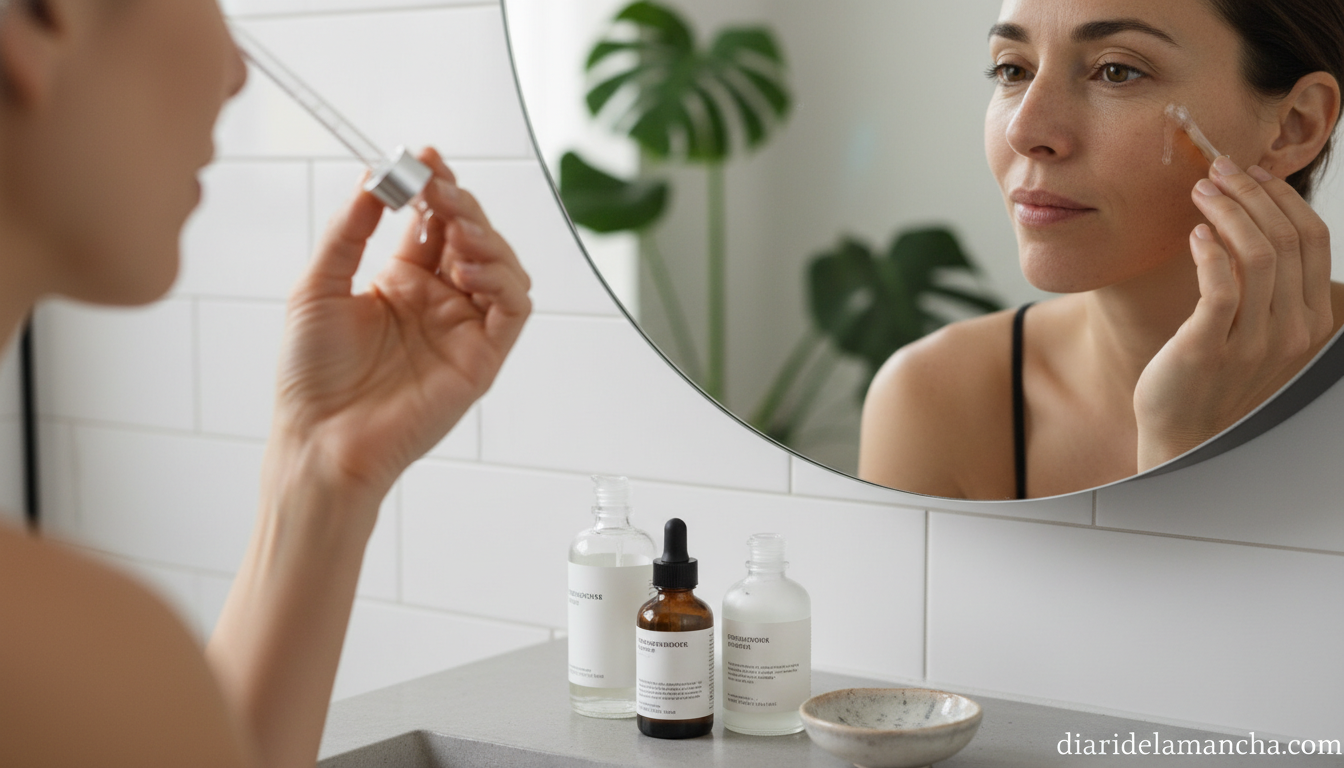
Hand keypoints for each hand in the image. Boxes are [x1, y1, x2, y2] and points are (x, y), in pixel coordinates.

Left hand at [268, 147, 531, 507]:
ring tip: (456, 224)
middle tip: (436, 185)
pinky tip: (470, 265)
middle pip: (472, 236)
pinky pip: (514, 310)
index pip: (434, 223)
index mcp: (403, 283)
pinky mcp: (482, 359)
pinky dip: (504, 280)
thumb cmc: (310, 375)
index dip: (434, 188)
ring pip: (503, 267)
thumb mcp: (316, 286)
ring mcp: (463, 329)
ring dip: (486, 236)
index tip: (422, 158)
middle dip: (460, 203)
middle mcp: (439, 302)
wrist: (318, 438)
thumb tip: (373, 180)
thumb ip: (349, 231)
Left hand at [1135, 156, 1332, 468]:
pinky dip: (1211, 251)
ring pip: (1258, 254)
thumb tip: (1253, 215)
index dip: (1283, 197)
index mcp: (1311, 319)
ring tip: (1199, 190)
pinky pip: (1221, 287)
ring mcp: (1254, 341)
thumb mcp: (1255, 326)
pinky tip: (1195, 233)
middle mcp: (1292, 330)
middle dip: (1252, 193)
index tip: (1251, 171)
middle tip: (1217, 169)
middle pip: (1287, 238)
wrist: (1182, 431)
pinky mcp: (1210, 347)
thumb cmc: (1212, 372)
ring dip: (1228, 210)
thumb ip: (1266, 283)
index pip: (1313, 240)